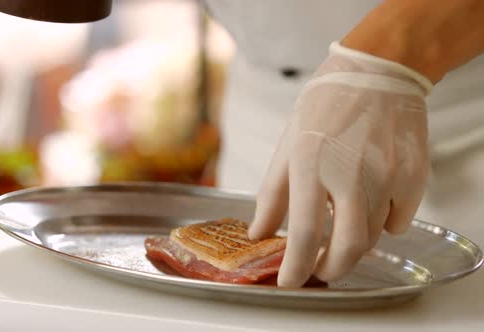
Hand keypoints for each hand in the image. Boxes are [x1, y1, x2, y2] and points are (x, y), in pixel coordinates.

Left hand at [249, 42, 432, 286]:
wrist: (377, 72)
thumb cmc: (325, 106)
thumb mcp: (287, 146)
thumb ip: (272, 194)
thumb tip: (259, 232)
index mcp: (311, 164)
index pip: (303, 232)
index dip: (295, 266)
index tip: (289, 281)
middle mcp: (351, 174)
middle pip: (347, 247)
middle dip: (330, 269)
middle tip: (319, 268)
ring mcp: (387, 175)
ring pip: (372, 236)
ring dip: (352, 245)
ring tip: (339, 234)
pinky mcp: (413, 175)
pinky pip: (399, 220)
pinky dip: (382, 224)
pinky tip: (370, 207)